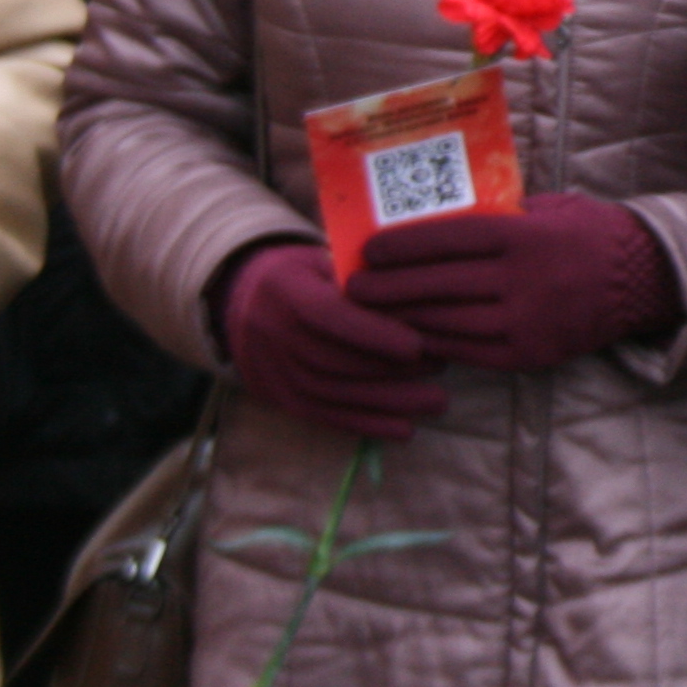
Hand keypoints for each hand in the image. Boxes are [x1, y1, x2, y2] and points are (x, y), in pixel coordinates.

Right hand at [221, 241, 446, 439]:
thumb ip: (361, 273)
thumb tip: (417, 288)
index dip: (373, 334)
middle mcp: (275, 334)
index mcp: (287, 290)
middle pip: (334, 361)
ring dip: (388, 402)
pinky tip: (406, 429)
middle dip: (392, 370)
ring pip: (333, 394)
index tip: (417, 345)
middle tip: (441, 366)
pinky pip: (325, 417)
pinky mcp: (283, 398)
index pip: (328, 316)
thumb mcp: (325, 257)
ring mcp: (276, 370)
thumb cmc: (306, 274)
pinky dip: (367, 426)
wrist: (245, 302)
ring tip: (437, 401)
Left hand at [346, 193, 676, 372]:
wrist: (644, 279)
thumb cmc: (589, 234)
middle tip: (353, 288)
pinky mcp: (529, 354)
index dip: (401, 247)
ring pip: (445, 322)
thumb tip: (435, 224)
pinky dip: (435, 344)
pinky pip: (467, 351)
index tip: (368, 250)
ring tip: (371, 315)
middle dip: (387, 288)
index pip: (447, 239)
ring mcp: (525, 320)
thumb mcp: (548, 209)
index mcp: (524, 236)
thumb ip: (498, 217)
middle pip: (436, 285)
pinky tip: (413, 336)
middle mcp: (523, 279)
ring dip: (402, 319)